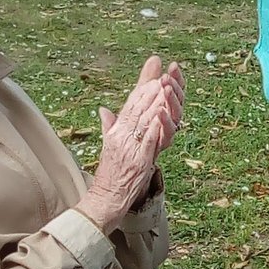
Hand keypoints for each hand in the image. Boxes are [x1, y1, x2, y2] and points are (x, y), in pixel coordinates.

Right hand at [87, 55, 179, 221]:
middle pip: (136, 107)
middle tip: (161, 70)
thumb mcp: (107, 147)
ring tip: (164, 85)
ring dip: (155, 102)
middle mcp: (121, 136)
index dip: (141, 85)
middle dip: (150, 87)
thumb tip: (103, 109)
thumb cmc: (108, 176)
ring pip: (143, 120)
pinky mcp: (138, 160)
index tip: (152, 69)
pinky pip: (148, 141)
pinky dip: (155, 127)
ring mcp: (129, 147)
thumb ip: (108, 127)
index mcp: (115, 132)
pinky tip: (162, 115)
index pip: (130, 104)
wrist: (104, 199)